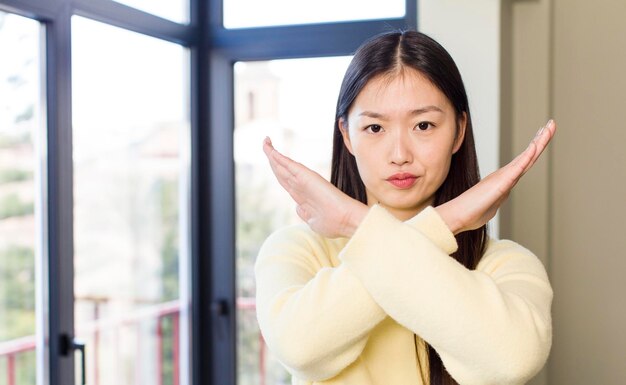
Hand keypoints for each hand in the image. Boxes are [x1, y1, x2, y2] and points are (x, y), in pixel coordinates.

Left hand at [263, 137, 368, 237]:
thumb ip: (304, 212)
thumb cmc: (334, 223)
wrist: (346, 220)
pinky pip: (288, 165)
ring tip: (265, 141)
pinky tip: (270, 150)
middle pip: (280, 170)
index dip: (276, 169)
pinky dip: (278, 157)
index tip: (271, 159)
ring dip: (271, 154)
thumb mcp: (313, 221)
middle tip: (266, 142)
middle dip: (271, 158)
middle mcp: (300, 186)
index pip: (284, 179)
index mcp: (301, 196)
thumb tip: (298, 208)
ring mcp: (302, 181)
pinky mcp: (305, 177)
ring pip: (281, 165)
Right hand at [436, 119, 556, 234]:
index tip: (540, 138)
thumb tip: (497, 199)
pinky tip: (535, 146)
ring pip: (527, 158)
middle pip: (529, 156)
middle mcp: (505, 175)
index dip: (533, 150)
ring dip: (539, 141)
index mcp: (504, 181)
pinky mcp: (501, 183)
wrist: (458, 216)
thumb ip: (496, 200)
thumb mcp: (489, 207)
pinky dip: (527, 156)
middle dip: (540, 139)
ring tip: (549, 127)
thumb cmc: (470, 213)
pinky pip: (517, 168)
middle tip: (551, 124)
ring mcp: (503, 177)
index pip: (524, 163)